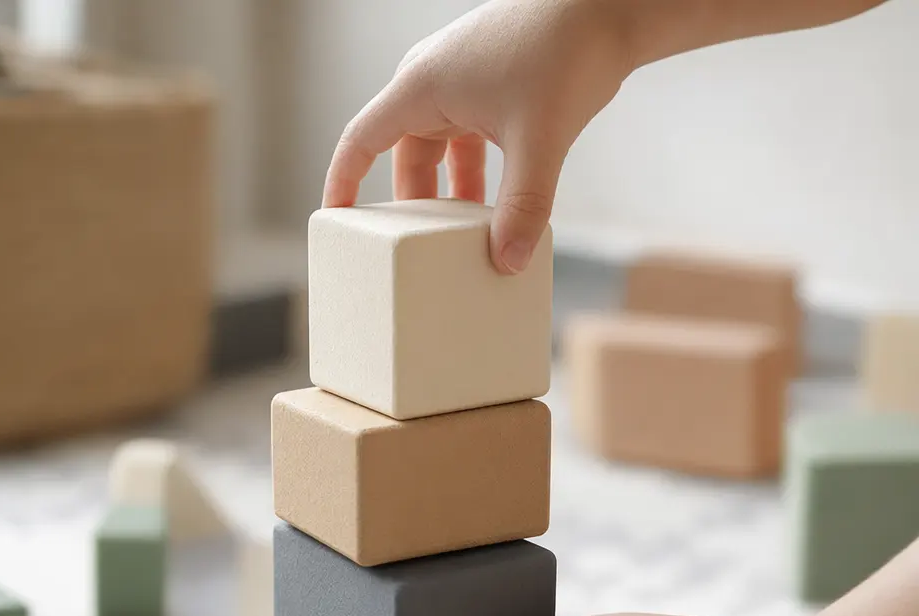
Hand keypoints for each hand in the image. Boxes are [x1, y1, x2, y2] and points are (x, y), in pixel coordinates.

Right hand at [322, 0, 631, 273]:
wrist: (609, 3)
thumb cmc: (566, 51)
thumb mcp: (539, 140)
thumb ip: (524, 207)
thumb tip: (510, 261)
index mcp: (421, 85)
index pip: (360, 141)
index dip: (342, 184)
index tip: (334, 223)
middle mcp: (432, 80)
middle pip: (404, 156)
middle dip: (412, 206)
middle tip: (416, 252)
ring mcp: (461, 80)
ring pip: (439, 151)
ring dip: (449, 194)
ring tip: (460, 238)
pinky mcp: (490, 84)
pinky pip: (466, 139)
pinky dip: (474, 175)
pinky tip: (495, 206)